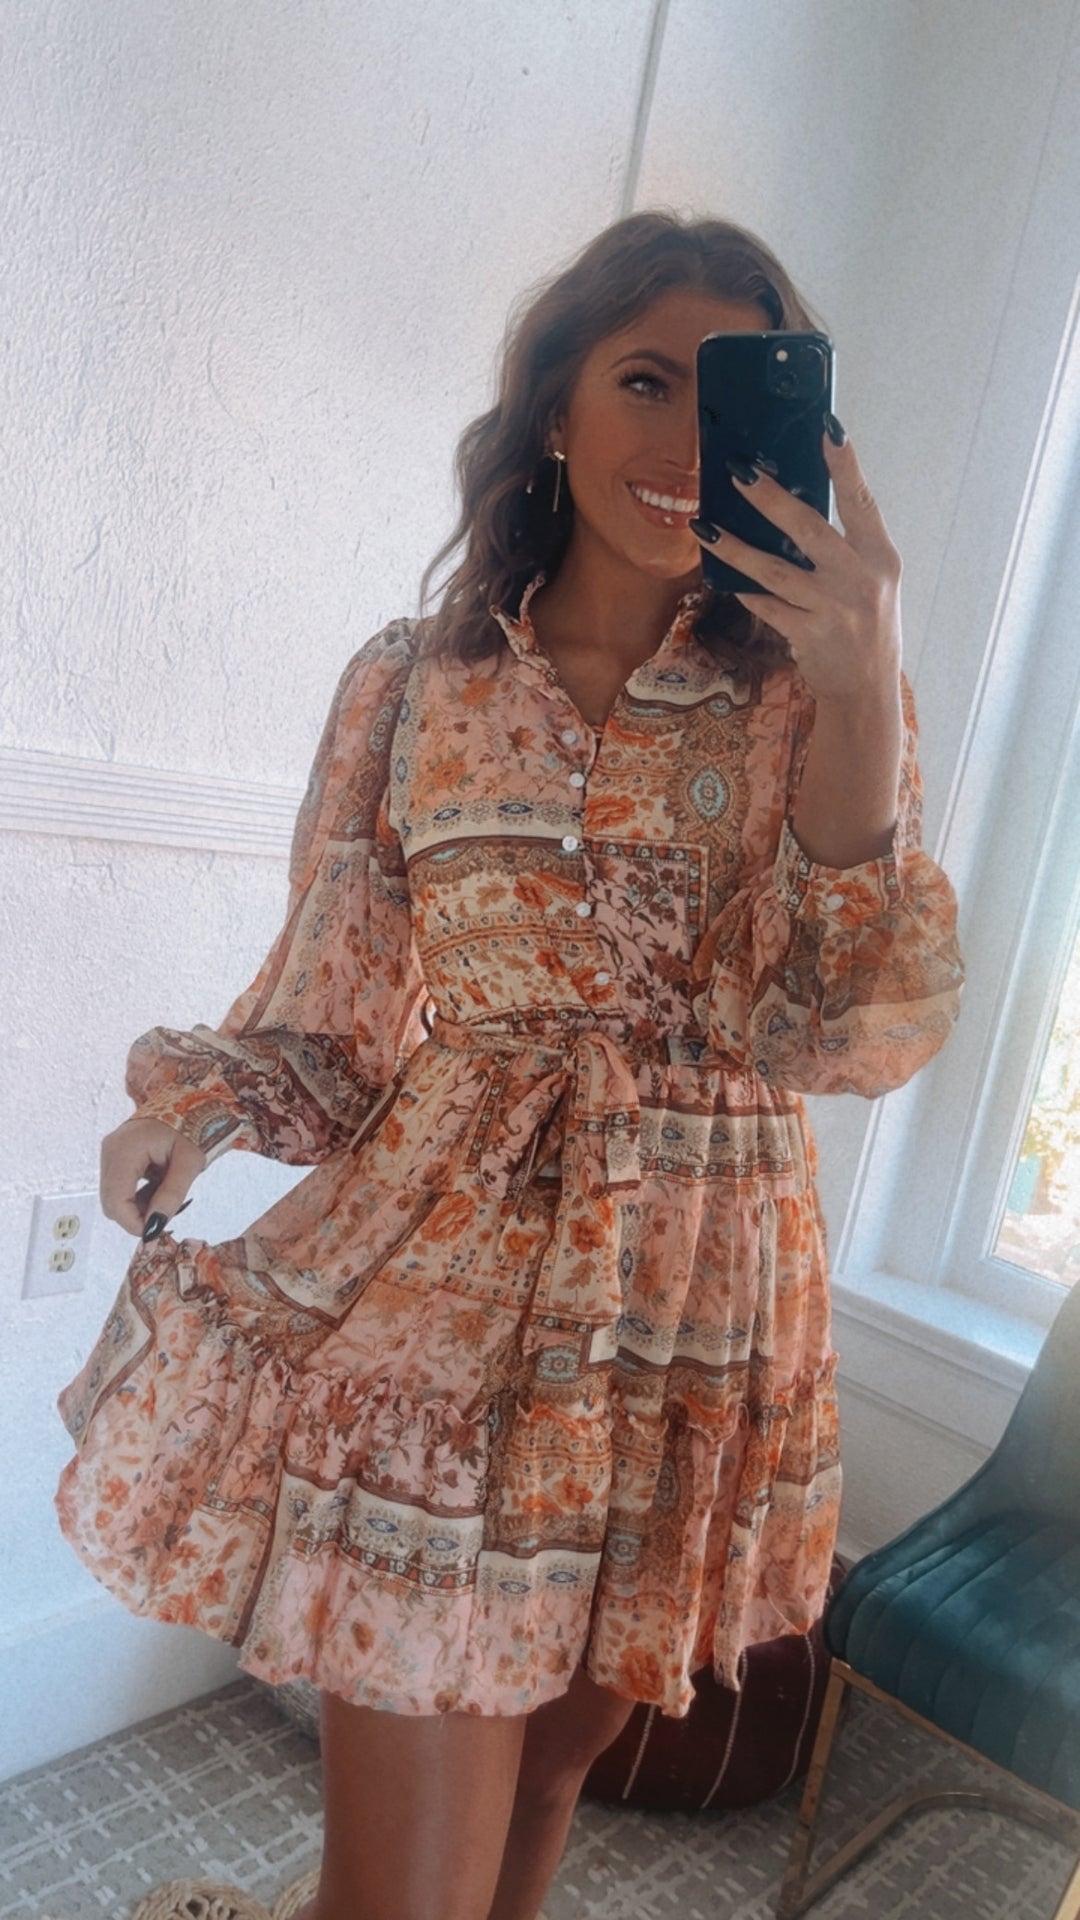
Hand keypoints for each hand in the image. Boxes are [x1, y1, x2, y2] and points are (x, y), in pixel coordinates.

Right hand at [100, 1116, 206, 1237]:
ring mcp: (110, 1153)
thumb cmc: (194, 1127)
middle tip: (167, 1212)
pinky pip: (120, 1187)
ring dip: (139, 1206)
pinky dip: (138, 1195)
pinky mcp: (115, 1156)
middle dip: (137, 1216)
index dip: (133, 1223)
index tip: (158, 1231)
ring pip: (115, 1197)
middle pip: (111, 1202)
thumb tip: (154, 1227)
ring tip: (167, 1194)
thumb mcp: (189, 1163)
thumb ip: (171, 1195)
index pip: (115, 1202)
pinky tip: (159, 1186)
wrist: (191, 1102)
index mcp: (125, 1150)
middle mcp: (110, 1151)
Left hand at [697, 427, 902, 708]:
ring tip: (705, 527)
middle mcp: (860, 579)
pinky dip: (745, 590)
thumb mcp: (872, 581)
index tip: (828, 427)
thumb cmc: (867, 626)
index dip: (846, 464)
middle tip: (740, 471)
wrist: (868, 690)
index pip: (862, 502)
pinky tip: (722, 576)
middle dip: (771, 498)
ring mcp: (832, 609)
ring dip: (735, 547)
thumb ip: (846, 547)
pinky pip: (766, 606)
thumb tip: (794, 506)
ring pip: (774, 570)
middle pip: (809, 529)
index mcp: (880, 557)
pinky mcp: (807, 635)